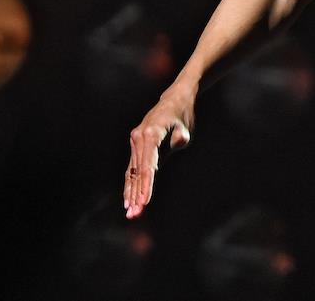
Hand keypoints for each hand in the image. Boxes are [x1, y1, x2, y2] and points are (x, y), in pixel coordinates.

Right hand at [124, 95, 193, 218]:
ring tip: (131, 213)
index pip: (148, 165)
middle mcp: (139, 137)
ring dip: (131, 193)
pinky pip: (132, 167)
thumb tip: (177, 145)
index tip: (145, 201)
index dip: (146, 185)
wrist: (175, 100)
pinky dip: (131, 183)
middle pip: (137, 171)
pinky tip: (129, 200)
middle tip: (135, 215)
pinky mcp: (136, 145)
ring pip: (131, 171)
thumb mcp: (185, 128)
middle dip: (136, 194)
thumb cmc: (183, 116)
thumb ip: (180, 138)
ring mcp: (135, 141)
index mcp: (150, 134)